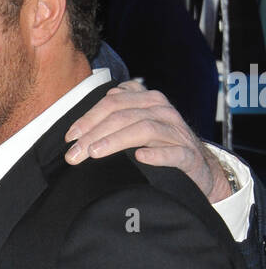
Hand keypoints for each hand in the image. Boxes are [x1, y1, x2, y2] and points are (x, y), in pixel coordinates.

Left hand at [65, 82, 230, 203]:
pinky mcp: (189, 155)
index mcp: (147, 100)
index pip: (112, 102)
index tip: (70, 137)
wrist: (198, 168)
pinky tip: (140, 157)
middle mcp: (163, 111)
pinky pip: (173, 153)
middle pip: (123, 115)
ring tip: (95, 153)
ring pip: (144, 129)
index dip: (88, 118)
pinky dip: (156, 154)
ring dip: (116, 140)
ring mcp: (177, 133)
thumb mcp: (138, 125)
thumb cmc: (161, 145)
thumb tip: (80, 128)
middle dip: (94, 133)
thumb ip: (116, 116)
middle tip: (75, 153)